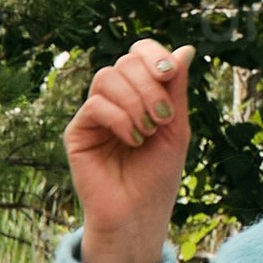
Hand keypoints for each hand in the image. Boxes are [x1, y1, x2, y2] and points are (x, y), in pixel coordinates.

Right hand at [64, 40, 195, 262]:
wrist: (138, 213)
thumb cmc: (158, 175)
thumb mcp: (176, 126)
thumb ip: (176, 88)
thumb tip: (185, 49)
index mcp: (138, 94)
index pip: (138, 54)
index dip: (153, 55)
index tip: (170, 74)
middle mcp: (114, 100)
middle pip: (124, 63)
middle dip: (149, 86)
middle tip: (163, 118)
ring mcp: (94, 115)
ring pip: (107, 77)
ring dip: (135, 101)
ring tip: (148, 131)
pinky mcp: (77, 132)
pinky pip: (95, 105)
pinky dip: (120, 118)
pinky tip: (132, 140)